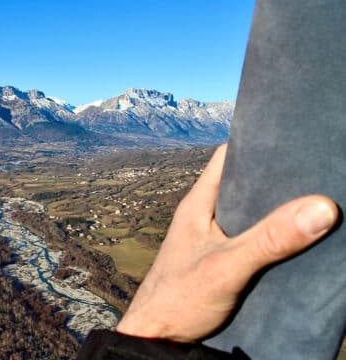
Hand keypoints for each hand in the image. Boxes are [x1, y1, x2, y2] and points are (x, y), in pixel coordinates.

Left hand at [115, 144, 338, 342]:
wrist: (156, 338)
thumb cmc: (177, 299)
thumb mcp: (228, 265)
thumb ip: (270, 239)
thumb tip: (321, 207)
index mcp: (198, 205)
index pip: (227, 157)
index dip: (256, 143)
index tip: (293, 138)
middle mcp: (205, 217)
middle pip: (245, 186)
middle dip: (277, 180)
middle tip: (316, 176)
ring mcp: (213, 241)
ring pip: (250, 216)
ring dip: (276, 213)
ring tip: (314, 206)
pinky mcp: (221, 263)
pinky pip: (252, 241)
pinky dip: (272, 239)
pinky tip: (296, 243)